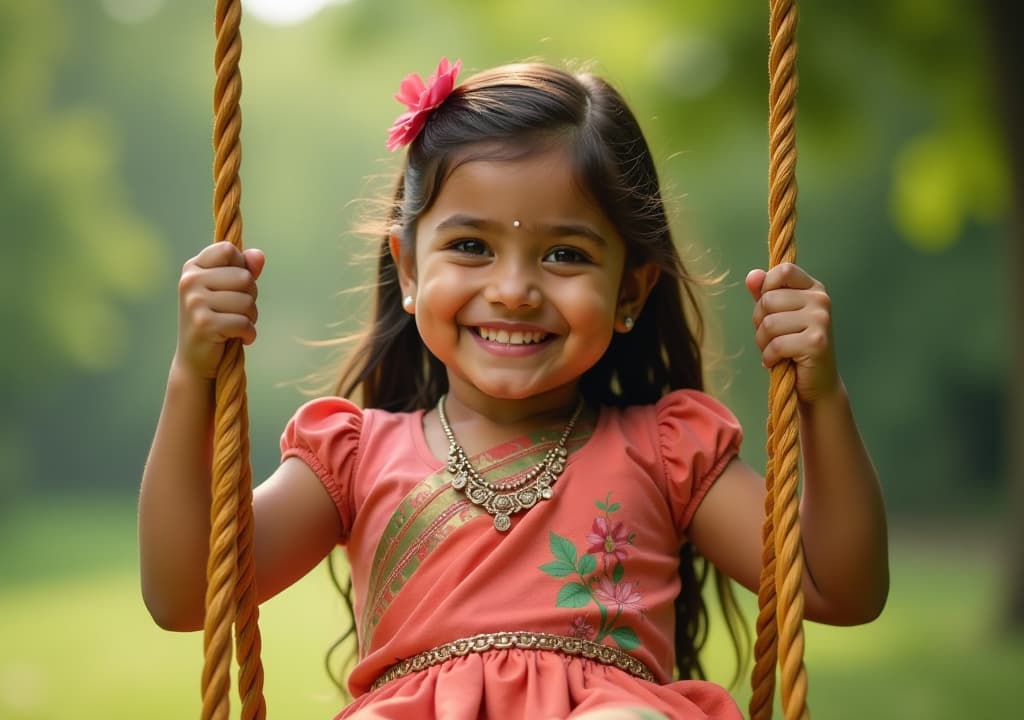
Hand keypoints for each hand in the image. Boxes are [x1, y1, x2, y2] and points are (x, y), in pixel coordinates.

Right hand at [173, 241, 264, 379]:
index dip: (242, 267)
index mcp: (193, 267)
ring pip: (247, 301)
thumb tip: (259, 255)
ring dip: (251, 317)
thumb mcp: (229, 291)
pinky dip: (249, 333)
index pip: (228, 250)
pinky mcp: (204, 324)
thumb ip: (244, 269)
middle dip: (251, 297)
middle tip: (238, 312)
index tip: (234, 286)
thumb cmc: (216, 320)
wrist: (196, 360)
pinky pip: (244, 322)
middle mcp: (190, 281)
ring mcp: (194, 302)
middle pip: (244, 277)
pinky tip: (241, 338)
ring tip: (237, 326)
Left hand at [745, 262, 838, 403]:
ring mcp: (821, 320)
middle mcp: (821, 300)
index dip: (765, 289)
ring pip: (769, 323)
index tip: (768, 310)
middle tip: (769, 338)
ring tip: (773, 351)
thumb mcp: (776, 315)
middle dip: (759, 322)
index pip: (783, 270)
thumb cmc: (792, 346)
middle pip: (768, 300)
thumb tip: (752, 275)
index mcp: (813, 288)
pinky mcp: (816, 342)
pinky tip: (776, 362)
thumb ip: (764, 293)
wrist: (816, 383)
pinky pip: (776, 344)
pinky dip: (769, 357)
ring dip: (762, 342)